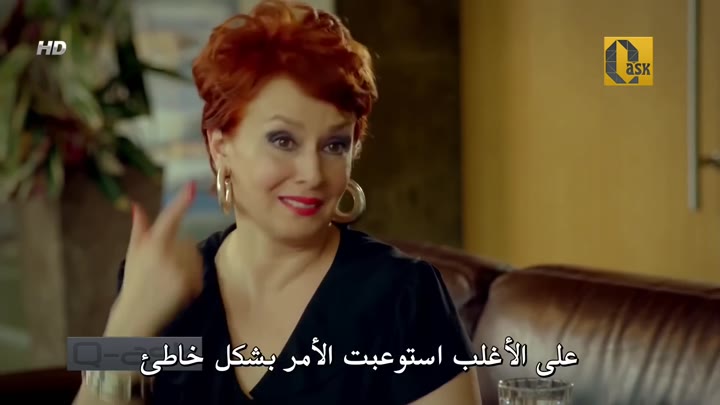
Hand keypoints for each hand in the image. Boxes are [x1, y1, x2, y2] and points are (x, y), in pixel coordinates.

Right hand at [105, 182, 203, 336]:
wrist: (136, 315)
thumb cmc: (135, 282)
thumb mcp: (133, 253)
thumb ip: (139, 228)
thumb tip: (136, 205)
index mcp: (151, 244)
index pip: (169, 218)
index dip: (181, 202)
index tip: (192, 186)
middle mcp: (166, 254)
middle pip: (187, 241)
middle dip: (178, 251)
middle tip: (161, 270)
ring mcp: (180, 269)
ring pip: (195, 256)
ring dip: (186, 265)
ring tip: (167, 280)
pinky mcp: (190, 284)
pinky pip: (199, 273)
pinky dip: (192, 280)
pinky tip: (176, 289)